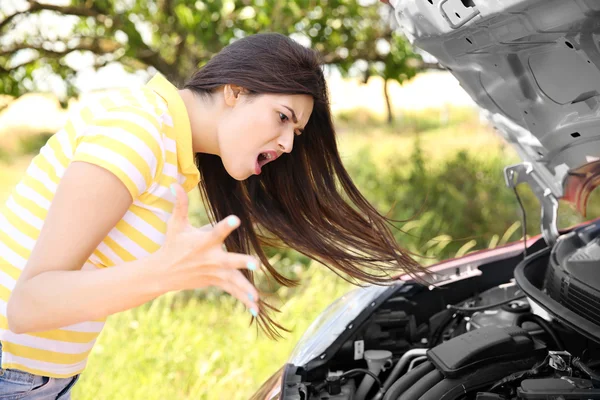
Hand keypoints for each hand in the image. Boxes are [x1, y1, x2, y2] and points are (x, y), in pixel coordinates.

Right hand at [156, 183, 258, 314]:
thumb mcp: (175, 225)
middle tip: (256, 263)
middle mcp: (210, 258)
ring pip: (231, 281)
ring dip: (244, 288)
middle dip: (241, 262)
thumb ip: (179, 205)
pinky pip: (231, 291)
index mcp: (203, 242)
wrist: (163, 273)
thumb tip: (175, 183)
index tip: (236, 219)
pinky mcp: (215, 282)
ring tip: (256, 297)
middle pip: (228, 260)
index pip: (215, 232)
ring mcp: (213, 273)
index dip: (225, 225)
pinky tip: (256, 308)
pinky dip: (242, 298)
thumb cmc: (172, 244)